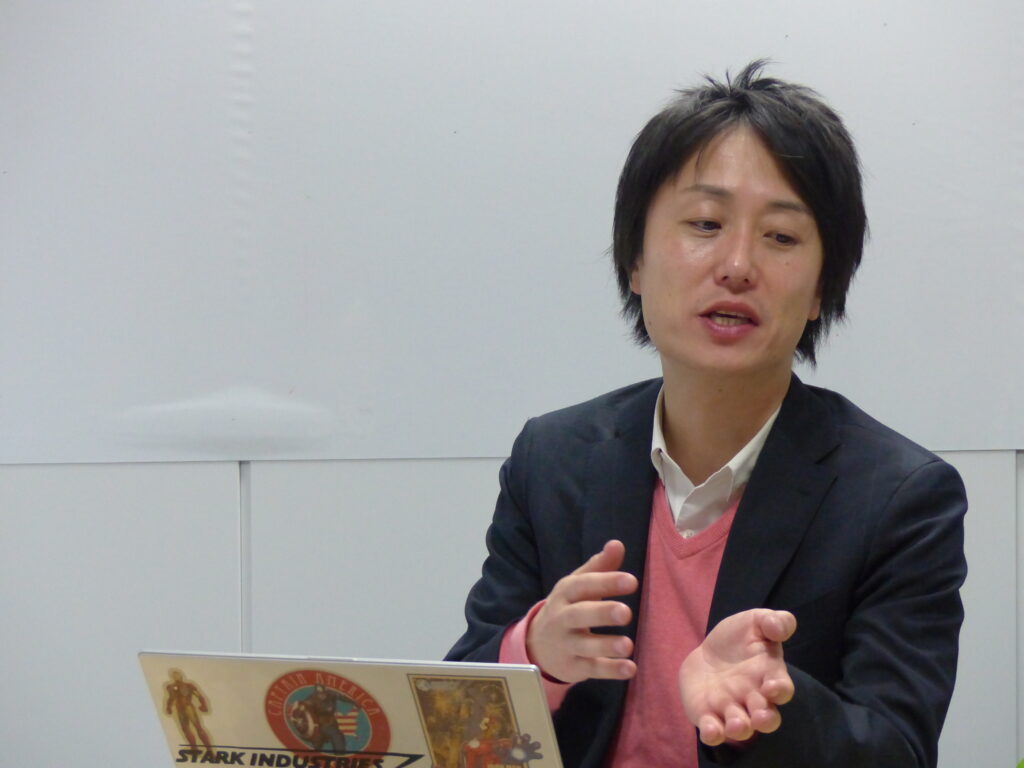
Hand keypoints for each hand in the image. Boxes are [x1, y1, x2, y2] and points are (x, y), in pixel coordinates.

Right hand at [526, 540, 638, 683]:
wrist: (537, 645)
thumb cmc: (568, 608)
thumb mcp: (578, 586)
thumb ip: (600, 566)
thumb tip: (617, 544)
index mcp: (565, 594)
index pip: (583, 585)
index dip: (606, 582)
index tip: (631, 581)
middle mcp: (562, 619)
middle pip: (579, 615)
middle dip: (601, 613)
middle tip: (626, 612)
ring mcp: (566, 645)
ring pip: (585, 646)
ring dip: (606, 645)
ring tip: (628, 645)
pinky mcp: (573, 667)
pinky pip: (592, 669)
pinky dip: (610, 671)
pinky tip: (630, 668)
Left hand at [679, 608, 795, 745]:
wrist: (708, 652)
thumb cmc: (739, 637)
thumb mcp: (755, 621)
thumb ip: (773, 622)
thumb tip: (780, 627)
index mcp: (769, 676)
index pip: (781, 688)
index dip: (780, 690)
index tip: (772, 688)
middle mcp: (754, 698)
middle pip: (766, 717)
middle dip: (765, 720)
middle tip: (760, 718)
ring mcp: (731, 709)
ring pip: (741, 727)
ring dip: (740, 729)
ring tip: (737, 726)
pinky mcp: (709, 716)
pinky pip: (714, 731)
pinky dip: (714, 734)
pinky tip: (711, 731)